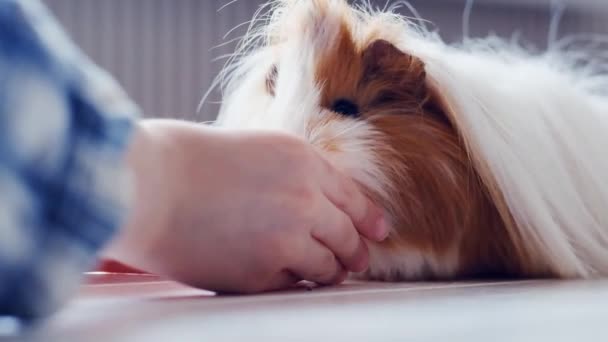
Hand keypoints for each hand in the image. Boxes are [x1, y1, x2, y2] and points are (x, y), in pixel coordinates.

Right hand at [103, 119, 387, 292]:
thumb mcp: (256, 149)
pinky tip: (286, 277)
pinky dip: (294, 282)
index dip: (369, 218)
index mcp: (302, 161)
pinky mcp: (262, 274)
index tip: (378, 232)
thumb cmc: (187, 161)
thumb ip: (294, 175)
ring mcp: (286, 239)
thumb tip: (320, 206)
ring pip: (328, 266)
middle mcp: (304, 199)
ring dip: (330, 271)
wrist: (147, 186)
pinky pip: (293, 284)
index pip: (353, 197)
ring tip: (328, 274)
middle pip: (347, 236)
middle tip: (357, 261)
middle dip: (355, 252)